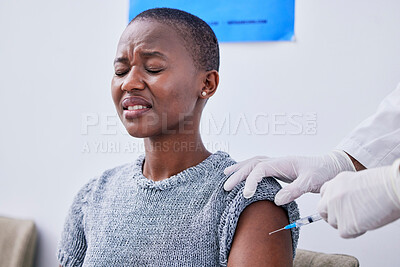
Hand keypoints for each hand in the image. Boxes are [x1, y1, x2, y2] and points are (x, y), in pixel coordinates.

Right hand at [224, 151, 354, 204]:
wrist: (331, 166)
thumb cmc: (323, 172)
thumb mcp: (311, 182)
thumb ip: (294, 190)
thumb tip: (276, 200)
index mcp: (283, 162)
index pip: (260, 169)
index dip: (251, 181)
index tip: (246, 195)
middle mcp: (277, 161)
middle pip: (252, 164)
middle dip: (238, 175)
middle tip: (226, 187)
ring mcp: (277, 164)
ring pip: (253, 163)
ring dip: (239, 169)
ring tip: (226, 174)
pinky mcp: (278, 170)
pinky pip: (258, 168)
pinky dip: (248, 170)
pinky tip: (243, 175)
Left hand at [318, 159, 399, 237]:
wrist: (392, 189)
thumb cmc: (383, 184)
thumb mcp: (358, 180)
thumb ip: (347, 190)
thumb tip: (346, 202)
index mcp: (337, 182)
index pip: (324, 193)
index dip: (330, 202)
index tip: (337, 206)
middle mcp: (332, 195)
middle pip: (322, 210)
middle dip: (331, 216)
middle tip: (345, 219)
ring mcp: (336, 210)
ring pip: (333, 223)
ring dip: (346, 224)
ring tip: (363, 217)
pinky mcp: (344, 225)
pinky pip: (344, 233)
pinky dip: (355, 231)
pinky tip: (366, 222)